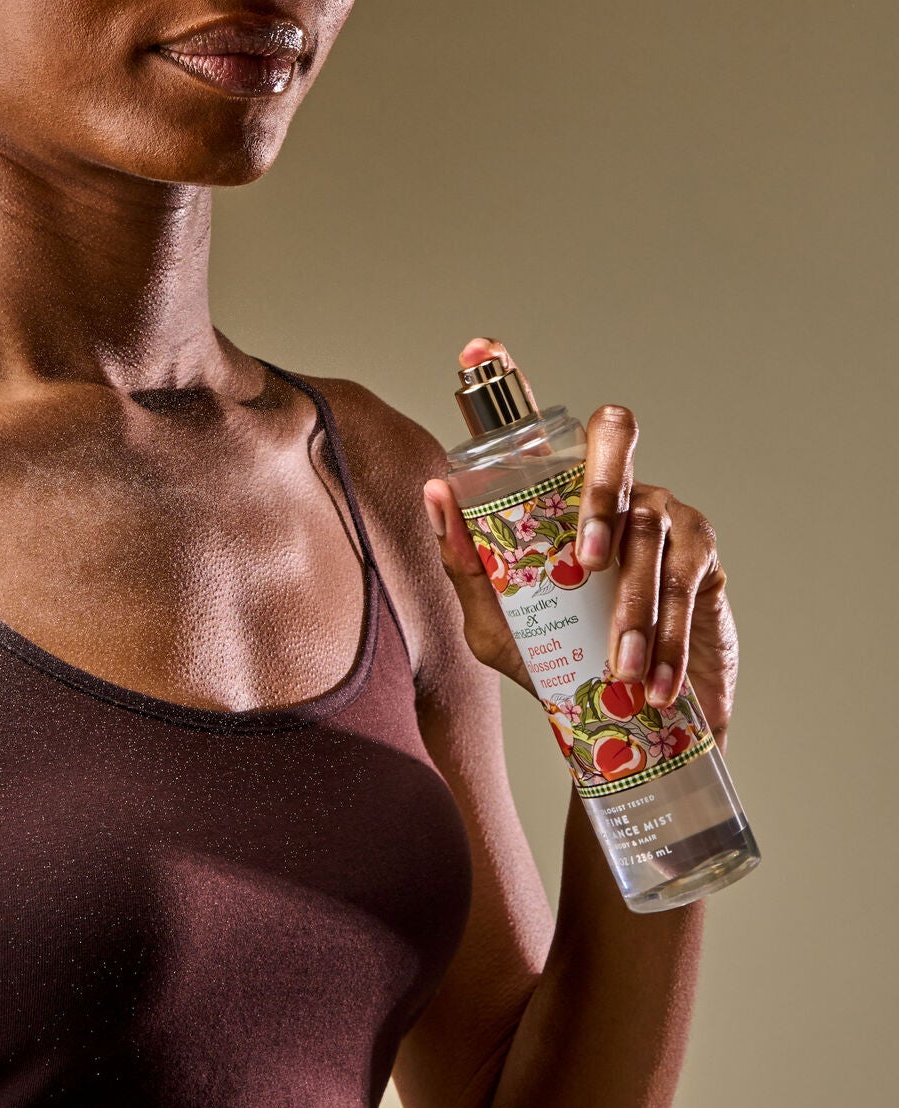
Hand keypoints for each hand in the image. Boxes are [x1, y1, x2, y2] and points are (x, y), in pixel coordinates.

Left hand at [422, 337, 738, 744]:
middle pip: (613, 434)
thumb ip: (470, 571)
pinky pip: (685, 580)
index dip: (510, 382)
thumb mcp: (500, 628)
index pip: (538, 431)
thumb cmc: (563, 666)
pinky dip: (668, 635)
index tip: (479, 348)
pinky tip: (652, 677)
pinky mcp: (702, 556)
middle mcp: (611, 489)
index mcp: (557, 501)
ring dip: (634, 606)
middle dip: (598, 485)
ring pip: (650, 530)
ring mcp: (662, 514)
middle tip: (584, 558)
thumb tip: (438, 495)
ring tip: (617, 666)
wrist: (636, 725)